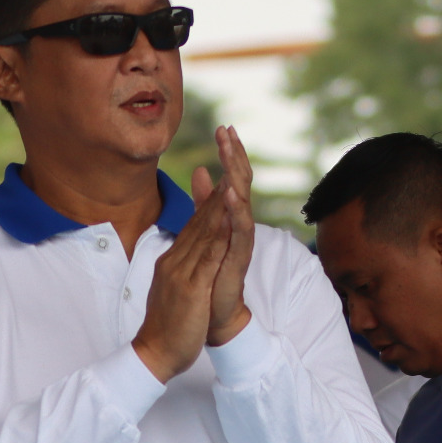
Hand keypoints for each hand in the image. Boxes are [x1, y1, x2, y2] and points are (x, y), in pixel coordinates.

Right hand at [131, 176, 232, 382]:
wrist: (155, 352)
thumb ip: (186, 264)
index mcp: (175, 259)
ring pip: (204, 232)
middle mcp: (176, 259)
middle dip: (219, 188)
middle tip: (229, 162)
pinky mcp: (190, 288)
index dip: (213, 196)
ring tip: (234, 177)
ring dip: (220, 204)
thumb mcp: (178, 286)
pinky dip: (218, 237)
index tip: (227, 171)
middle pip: (201, 219)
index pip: (197, 223)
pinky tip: (230, 220)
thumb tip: (193, 248)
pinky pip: (207, 258)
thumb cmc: (169, 322)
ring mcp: (181, 272)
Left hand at [198, 126, 256, 347]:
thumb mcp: (204, 230)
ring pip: (242, 204)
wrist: (216, 314)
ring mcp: (240, 243)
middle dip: (234, 157)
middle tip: (228, 131)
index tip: (224, 127)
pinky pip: (240, 232)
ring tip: (231, 155)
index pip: (233, 178)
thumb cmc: (213, 275)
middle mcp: (239, 226)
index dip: (230, 154)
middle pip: (241, 184)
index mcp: (230, 218)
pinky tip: (231, 195)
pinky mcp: (237, 260)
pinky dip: (236, 212)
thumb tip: (199, 170)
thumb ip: (203, 202)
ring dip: (237, 178)